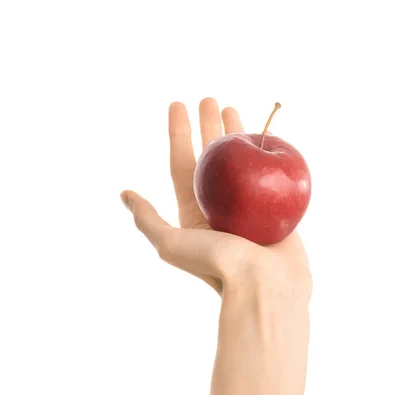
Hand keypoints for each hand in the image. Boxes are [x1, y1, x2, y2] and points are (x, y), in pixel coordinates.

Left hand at [120, 98, 310, 297]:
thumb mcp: (171, 243)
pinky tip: (269, 136)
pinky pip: (272, 173)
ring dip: (237, 134)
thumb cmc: (216, 266)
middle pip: (213, 156)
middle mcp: (221, 204)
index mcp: (195, 210)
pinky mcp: (276, 207)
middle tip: (209, 99)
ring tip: (233, 108)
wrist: (264, 287)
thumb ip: (147, 219)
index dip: (178, 133)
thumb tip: (125, 194)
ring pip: (242, 160)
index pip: (182, 162)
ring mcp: (249, 204)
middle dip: (209, 126)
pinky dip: (269, 153)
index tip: (178, 104)